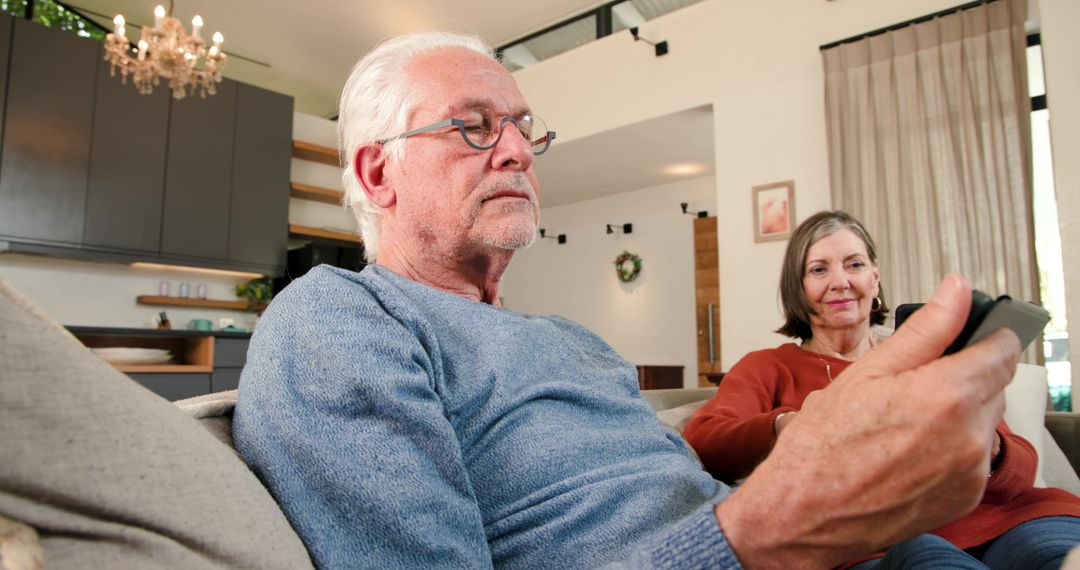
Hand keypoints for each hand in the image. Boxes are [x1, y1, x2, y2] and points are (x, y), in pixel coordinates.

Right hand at [715, 274, 1020, 568]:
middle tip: (913, 384)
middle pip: (992, 385)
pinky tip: (909, 449)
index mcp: (946, 395)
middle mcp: (969, 436)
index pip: (1001, 350)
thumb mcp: (867, 371)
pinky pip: (973, 457)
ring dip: (958, 413)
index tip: (964, 338)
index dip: (983, 337)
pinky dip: (951, 447)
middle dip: (962, 376)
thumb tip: (954, 291)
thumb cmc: (822, 445)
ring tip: (904, 421)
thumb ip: (924, 330)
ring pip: (983, 422)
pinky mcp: (965, 496)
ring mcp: (970, 471)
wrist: (805, 511)